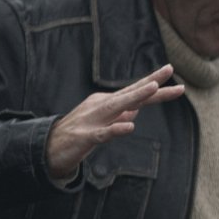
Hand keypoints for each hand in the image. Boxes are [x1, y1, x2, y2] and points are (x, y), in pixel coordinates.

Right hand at [45, 66, 184, 182]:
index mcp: (107, 103)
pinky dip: (116, 129)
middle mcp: (100, 107)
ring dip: (136, 96)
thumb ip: (120, 115)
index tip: (171, 70)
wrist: (47, 148)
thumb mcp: (104, 122)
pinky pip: (103, 134)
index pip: (134, 92)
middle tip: (169, 69)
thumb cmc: (79, 134)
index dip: (154, 83)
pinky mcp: (84, 138)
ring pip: (116, 107)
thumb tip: (138, 108)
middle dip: (150, 83)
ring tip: (154, 87)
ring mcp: (92, 120)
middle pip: (129, 94)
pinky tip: (129, 126)